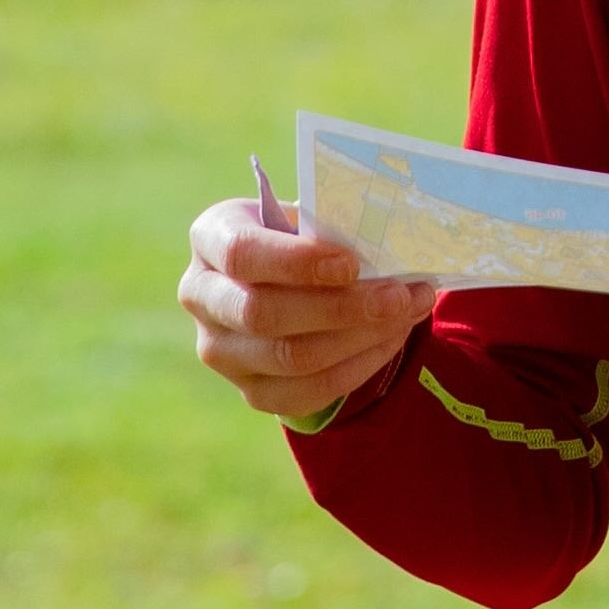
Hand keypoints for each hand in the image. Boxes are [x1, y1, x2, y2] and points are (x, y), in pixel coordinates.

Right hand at [179, 197, 434, 423]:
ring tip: (406, 312)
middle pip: (263, 314)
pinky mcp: (251, 391)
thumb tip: (392, 249)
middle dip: (341, 308)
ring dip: (360, 338)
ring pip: (289, 358)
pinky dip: (359, 366)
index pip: (242, 254)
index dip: (296, 262)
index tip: (351, 264)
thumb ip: (333, 227)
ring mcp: (220, 351)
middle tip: (398, 296)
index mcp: (211, 238)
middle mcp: (202, 297)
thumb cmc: (302, 235)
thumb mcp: (306, 216)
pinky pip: (307, 392)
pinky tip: (391, 338)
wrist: (286, 279)